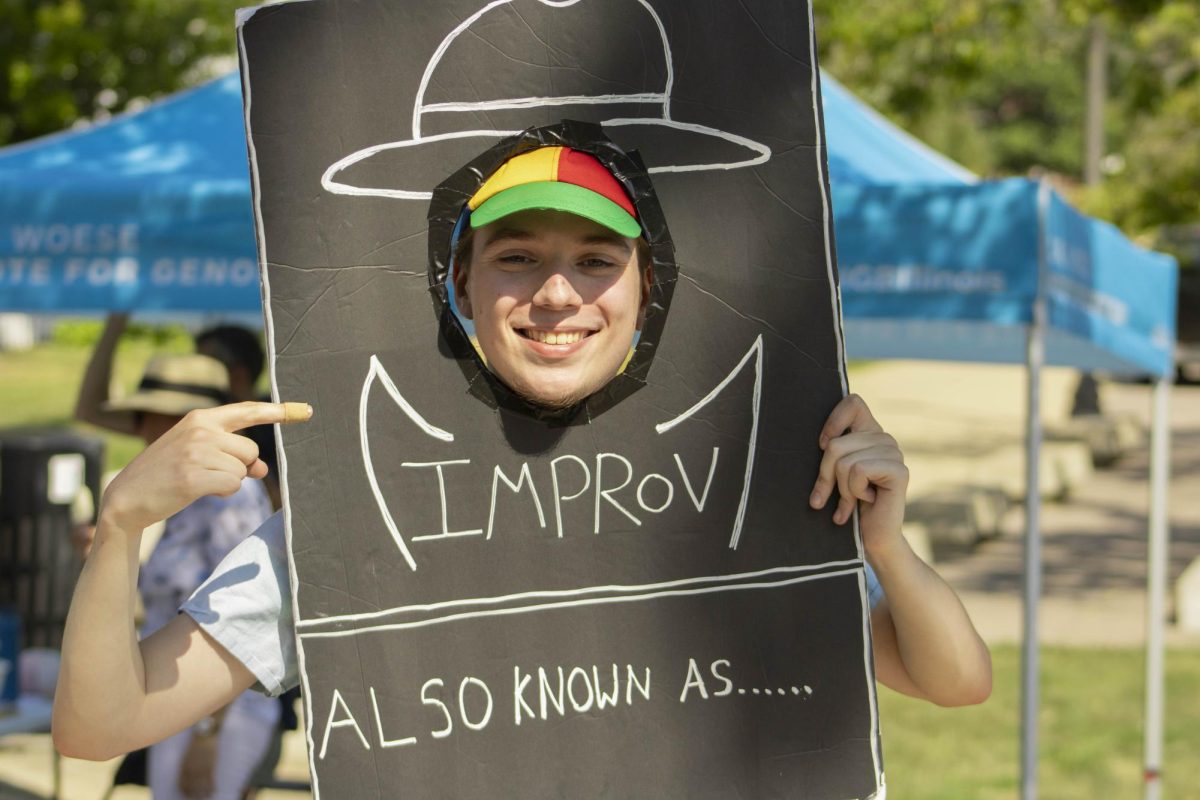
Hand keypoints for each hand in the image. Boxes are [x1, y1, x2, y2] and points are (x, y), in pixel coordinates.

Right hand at [101, 402, 310, 532]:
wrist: (126, 498)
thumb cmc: (166, 474)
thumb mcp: (198, 454)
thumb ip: (231, 453)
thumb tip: (262, 468)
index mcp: (200, 418)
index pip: (248, 410)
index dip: (278, 411)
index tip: (305, 410)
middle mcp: (200, 430)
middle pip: (250, 449)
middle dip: (238, 465)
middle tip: (205, 471)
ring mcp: (197, 452)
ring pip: (242, 470)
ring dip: (226, 480)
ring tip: (196, 480)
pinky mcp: (195, 476)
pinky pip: (232, 486)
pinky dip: (221, 492)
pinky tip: (195, 490)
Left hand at [178, 729, 217, 798]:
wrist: (205, 733)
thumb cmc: (196, 743)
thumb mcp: (187, 755)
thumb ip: (186, 765)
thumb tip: (187, 775)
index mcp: (184, 767)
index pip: (182, 784)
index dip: (185, 792)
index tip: (187, 795)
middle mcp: (192, 770)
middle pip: (192, 788)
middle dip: (194, 795)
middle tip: (197, 799)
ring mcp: (202, 768)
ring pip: (202, 786)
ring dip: (204, 793)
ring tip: (206, 797)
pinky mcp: (211, 765)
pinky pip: (211, 780)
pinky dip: (212, 787)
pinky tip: (214, 790)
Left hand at [809, 394, 907, 557]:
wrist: (874, 539)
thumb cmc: (850, 505)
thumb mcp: (834, 473)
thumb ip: (831, 451)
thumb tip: (822, 441)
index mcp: (869, 433)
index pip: (853, 402)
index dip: (833, 421)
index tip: (822, 446)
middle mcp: (884, 438)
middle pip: (836, 443)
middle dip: (826, 475)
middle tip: (831, 496)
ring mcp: (894, 452)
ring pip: (844, 460)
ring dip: (842, 488)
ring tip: (853, 500)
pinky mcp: (899, 470)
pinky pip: (858, 471)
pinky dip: (854, 492)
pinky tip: (868, 500)